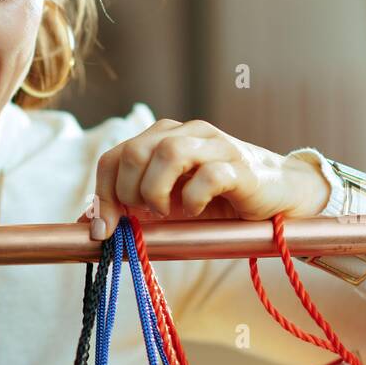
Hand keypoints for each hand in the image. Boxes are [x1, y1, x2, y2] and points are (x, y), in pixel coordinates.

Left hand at [81, 118, 331, 239]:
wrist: (276, 197)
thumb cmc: (216, 202)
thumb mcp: (167, 207)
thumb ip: (131, 211)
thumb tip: (88, 226)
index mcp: (162, 138)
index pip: (114, 157)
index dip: (102, 195)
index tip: (105, 230)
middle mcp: (186, 134)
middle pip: (134, 151)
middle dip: (128, 192)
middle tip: (144, 215)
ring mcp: (215, 146)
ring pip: (169, 153)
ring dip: (156, 191)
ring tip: (166, 212)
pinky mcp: (240, 166)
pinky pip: (208, 175)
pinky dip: (193, 199)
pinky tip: (197, 210)